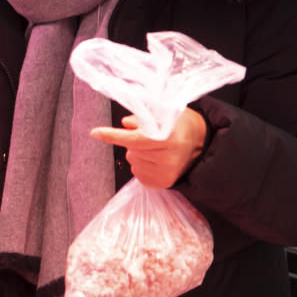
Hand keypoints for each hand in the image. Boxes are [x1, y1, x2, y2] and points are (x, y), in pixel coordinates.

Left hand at [90, 108, 206, 188]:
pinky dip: (142, 165)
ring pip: (133, 161)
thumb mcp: (165, 113)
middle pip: (131, 150)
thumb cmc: (181, 125)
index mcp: (169, 139)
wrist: (202, 144)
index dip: (113, 135)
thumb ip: (144, 118)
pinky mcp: (164, 183)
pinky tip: (156, 159)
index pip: (134, 138)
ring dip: (138, 153)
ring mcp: (166, 174)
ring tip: (156, 149)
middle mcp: (168, 159)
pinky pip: (138, 173)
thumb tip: (125, 124)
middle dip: (134, 141)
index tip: (95, 132)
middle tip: (151, 137)